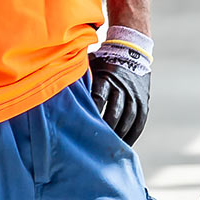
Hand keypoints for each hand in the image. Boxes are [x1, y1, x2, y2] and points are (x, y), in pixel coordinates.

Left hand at [90, 25, 152, 144]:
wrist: (131, 50)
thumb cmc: (102, 61)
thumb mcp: (89, 64)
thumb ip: (78, 79)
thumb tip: (55, 94)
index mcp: (107, 77)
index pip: (98, 97)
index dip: (91, 113)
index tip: (81, 127)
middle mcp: (123, 86)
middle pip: (115, 112)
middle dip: (104, 129)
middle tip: (92, 144)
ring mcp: (135, 95)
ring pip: (128, 120)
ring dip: (118, 135)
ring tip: (107, 149)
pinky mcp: (144, 101)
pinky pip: (140, 122)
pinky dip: (132, 135)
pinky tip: (124, 146)